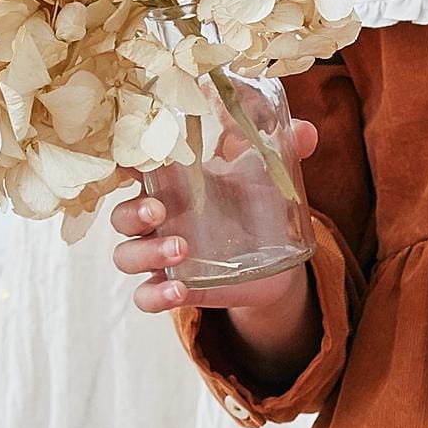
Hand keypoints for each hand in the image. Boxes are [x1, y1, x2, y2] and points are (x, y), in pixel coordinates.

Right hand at [108, 117, 322, 382]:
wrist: (276, 261)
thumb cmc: (258, 204)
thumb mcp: (267, 175)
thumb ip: (284, 148)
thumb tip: (306, 131)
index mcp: (171, 183)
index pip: (133, 167)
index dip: (124, 161)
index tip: (130, 157)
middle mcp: (158, 219)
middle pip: (121, 216)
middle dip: (132, 212)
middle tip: (160, 210)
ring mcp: (161, 256)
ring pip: (126, 256)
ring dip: (146, 253)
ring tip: (181, 250)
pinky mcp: (174, 288)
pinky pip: (145, 296)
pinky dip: (156, 295)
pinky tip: (179, 291)